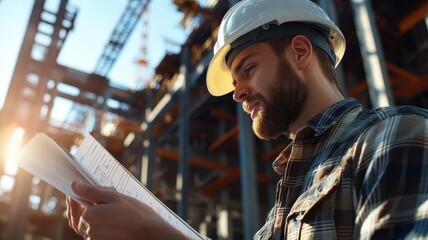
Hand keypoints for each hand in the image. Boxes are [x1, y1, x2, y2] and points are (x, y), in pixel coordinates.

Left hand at [66, 180, 187, 239]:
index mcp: (89, 217)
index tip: (79, 191)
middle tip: (103, 197)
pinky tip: (116, 218)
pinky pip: (99, 233)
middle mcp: (90, 232)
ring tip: (114, 207)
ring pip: (90, 226)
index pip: (75, 206)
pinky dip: (103, 225)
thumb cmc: (136, 215)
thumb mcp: (115, 197)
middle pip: (82, 217)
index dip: (77, 198)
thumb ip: (92, 191)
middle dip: (89, 206)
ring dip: (97, 216)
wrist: (151, 234)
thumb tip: (75, 185)